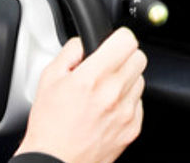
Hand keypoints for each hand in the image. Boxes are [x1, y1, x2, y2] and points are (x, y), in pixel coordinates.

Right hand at [17, 27, 145, 162]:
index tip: (113, 43)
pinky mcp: (133, 127)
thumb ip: (70, 52)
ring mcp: (126, 111)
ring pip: (140, 80)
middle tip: (108, 66)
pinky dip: (127, 102)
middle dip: (124, 58)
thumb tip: (84, 41)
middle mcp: (113, 93)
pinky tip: (108, 108)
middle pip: (138, 57)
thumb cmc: (49, 126)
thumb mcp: (49, 79)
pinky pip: (139, 103)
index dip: (118, 38)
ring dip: (126, 80)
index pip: (126, 40)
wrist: (55, 161)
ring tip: (105, 91)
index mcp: (93, 77)